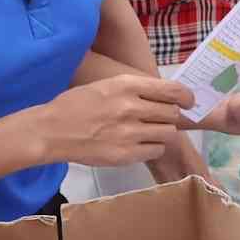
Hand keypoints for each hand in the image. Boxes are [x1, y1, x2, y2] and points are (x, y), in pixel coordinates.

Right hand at [33, 75, 190, 166]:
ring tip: (147, 132)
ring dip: (162, 133)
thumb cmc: (77, 105)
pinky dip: (152, 148)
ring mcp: (128, 132)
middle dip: (170, 116)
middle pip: (173, 113)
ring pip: (168, 133)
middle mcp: (131, 107)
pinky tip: (139, 144)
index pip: (173, 90)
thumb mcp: (107, 85)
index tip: (188, 101)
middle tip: (160, 119)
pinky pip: (156, 150)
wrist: (50, 131)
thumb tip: (168, 95)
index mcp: (127, 85)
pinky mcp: (124, 154)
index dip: (186, 97)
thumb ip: (137, 89)